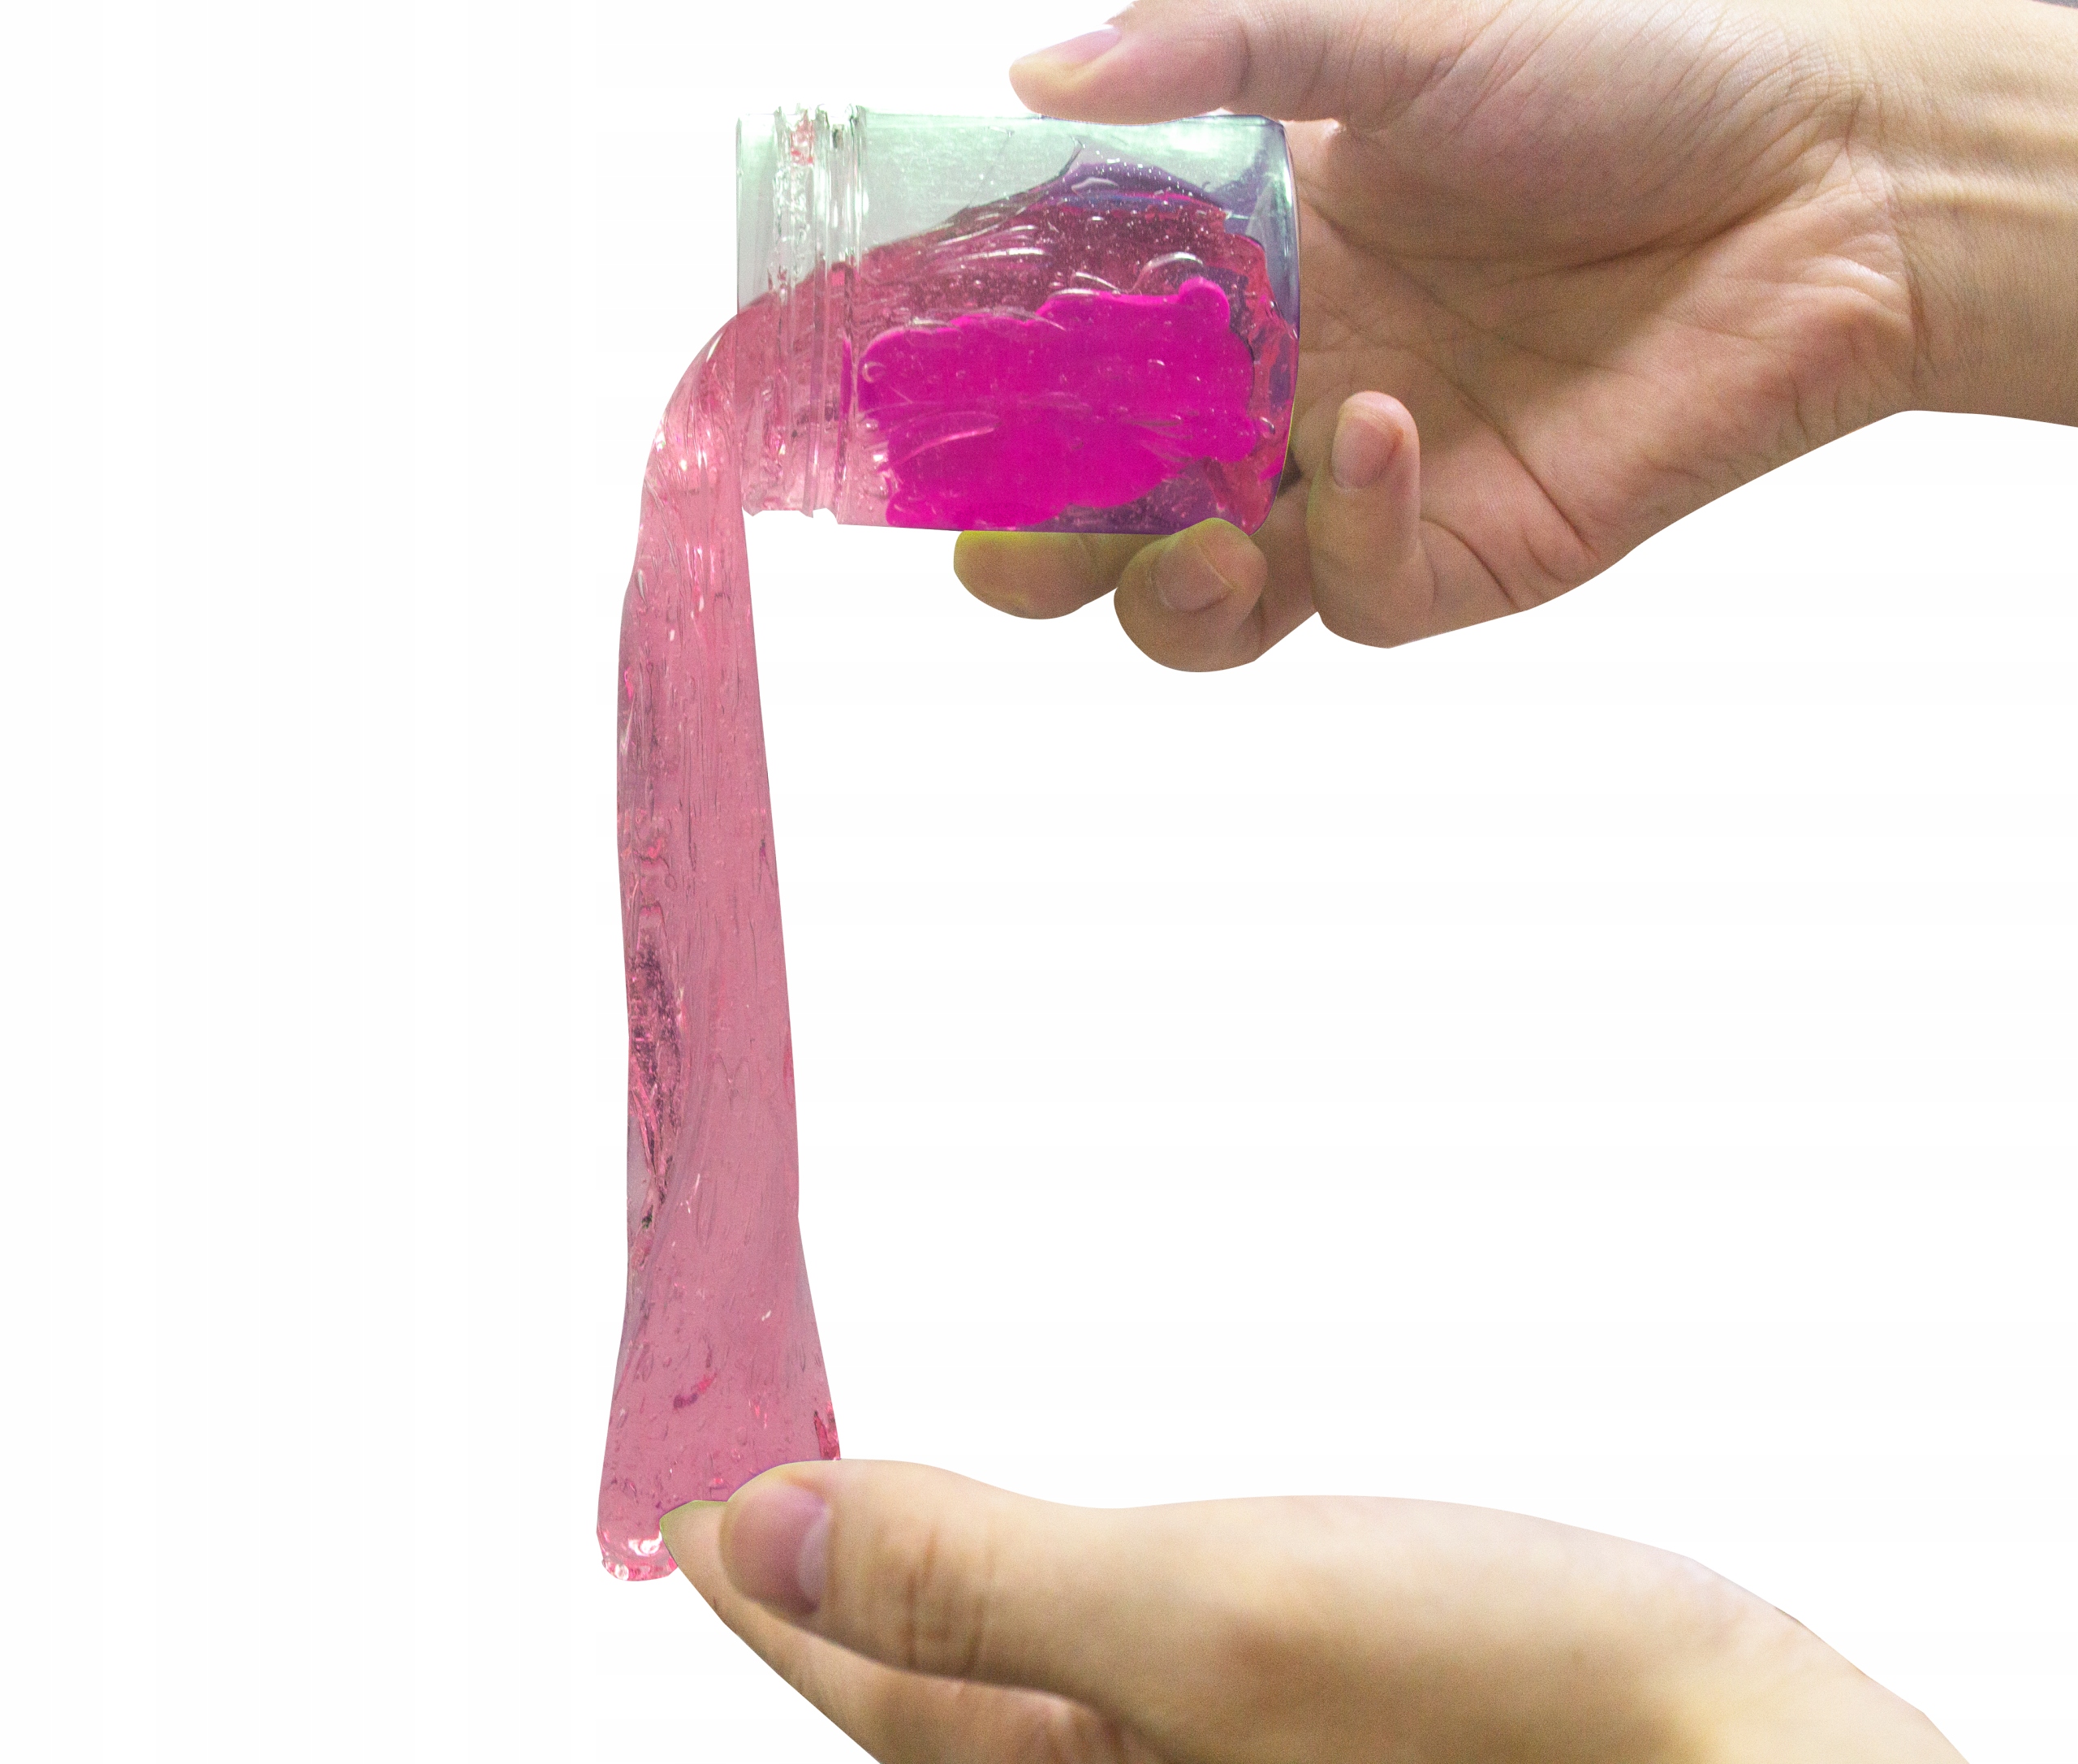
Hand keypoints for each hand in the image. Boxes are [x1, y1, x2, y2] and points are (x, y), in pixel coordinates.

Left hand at [664, 1461, 1962, 1762]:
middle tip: (732, 1481)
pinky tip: (1025, 1558)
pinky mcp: (1281, 1727)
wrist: (1740, 1746)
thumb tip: (773, 1528)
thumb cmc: (1507, 1696)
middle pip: (916, 1699)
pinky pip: (1095, 1668)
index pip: (863, 1690)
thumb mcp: (1210, 1623)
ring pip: (1002, 1682)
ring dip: (916, 1585)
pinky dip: (1031, 1592)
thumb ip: (983, 1580)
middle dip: (817, 1590)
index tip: (676, 1485)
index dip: (754, 1580)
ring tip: (839, 1501)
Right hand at [953, 0, 2077, 668]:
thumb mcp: (1396, 29)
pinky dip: (1350, 528)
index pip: (1057, 345)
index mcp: (1230, 265)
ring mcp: (1350, 483)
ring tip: (1187, 534)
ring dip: (1158, 591)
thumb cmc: (1621, 77)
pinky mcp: (1445, 552)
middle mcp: (1269, 388)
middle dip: (1029, 546)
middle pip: (1098, 515)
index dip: (969, 375)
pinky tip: (1387, 428)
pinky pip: (1350, 591)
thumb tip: (1037, 77)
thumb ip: (1215, 49)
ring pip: (1195, 604)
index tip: (888, 374)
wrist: (1820, 182)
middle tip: (996, 535)